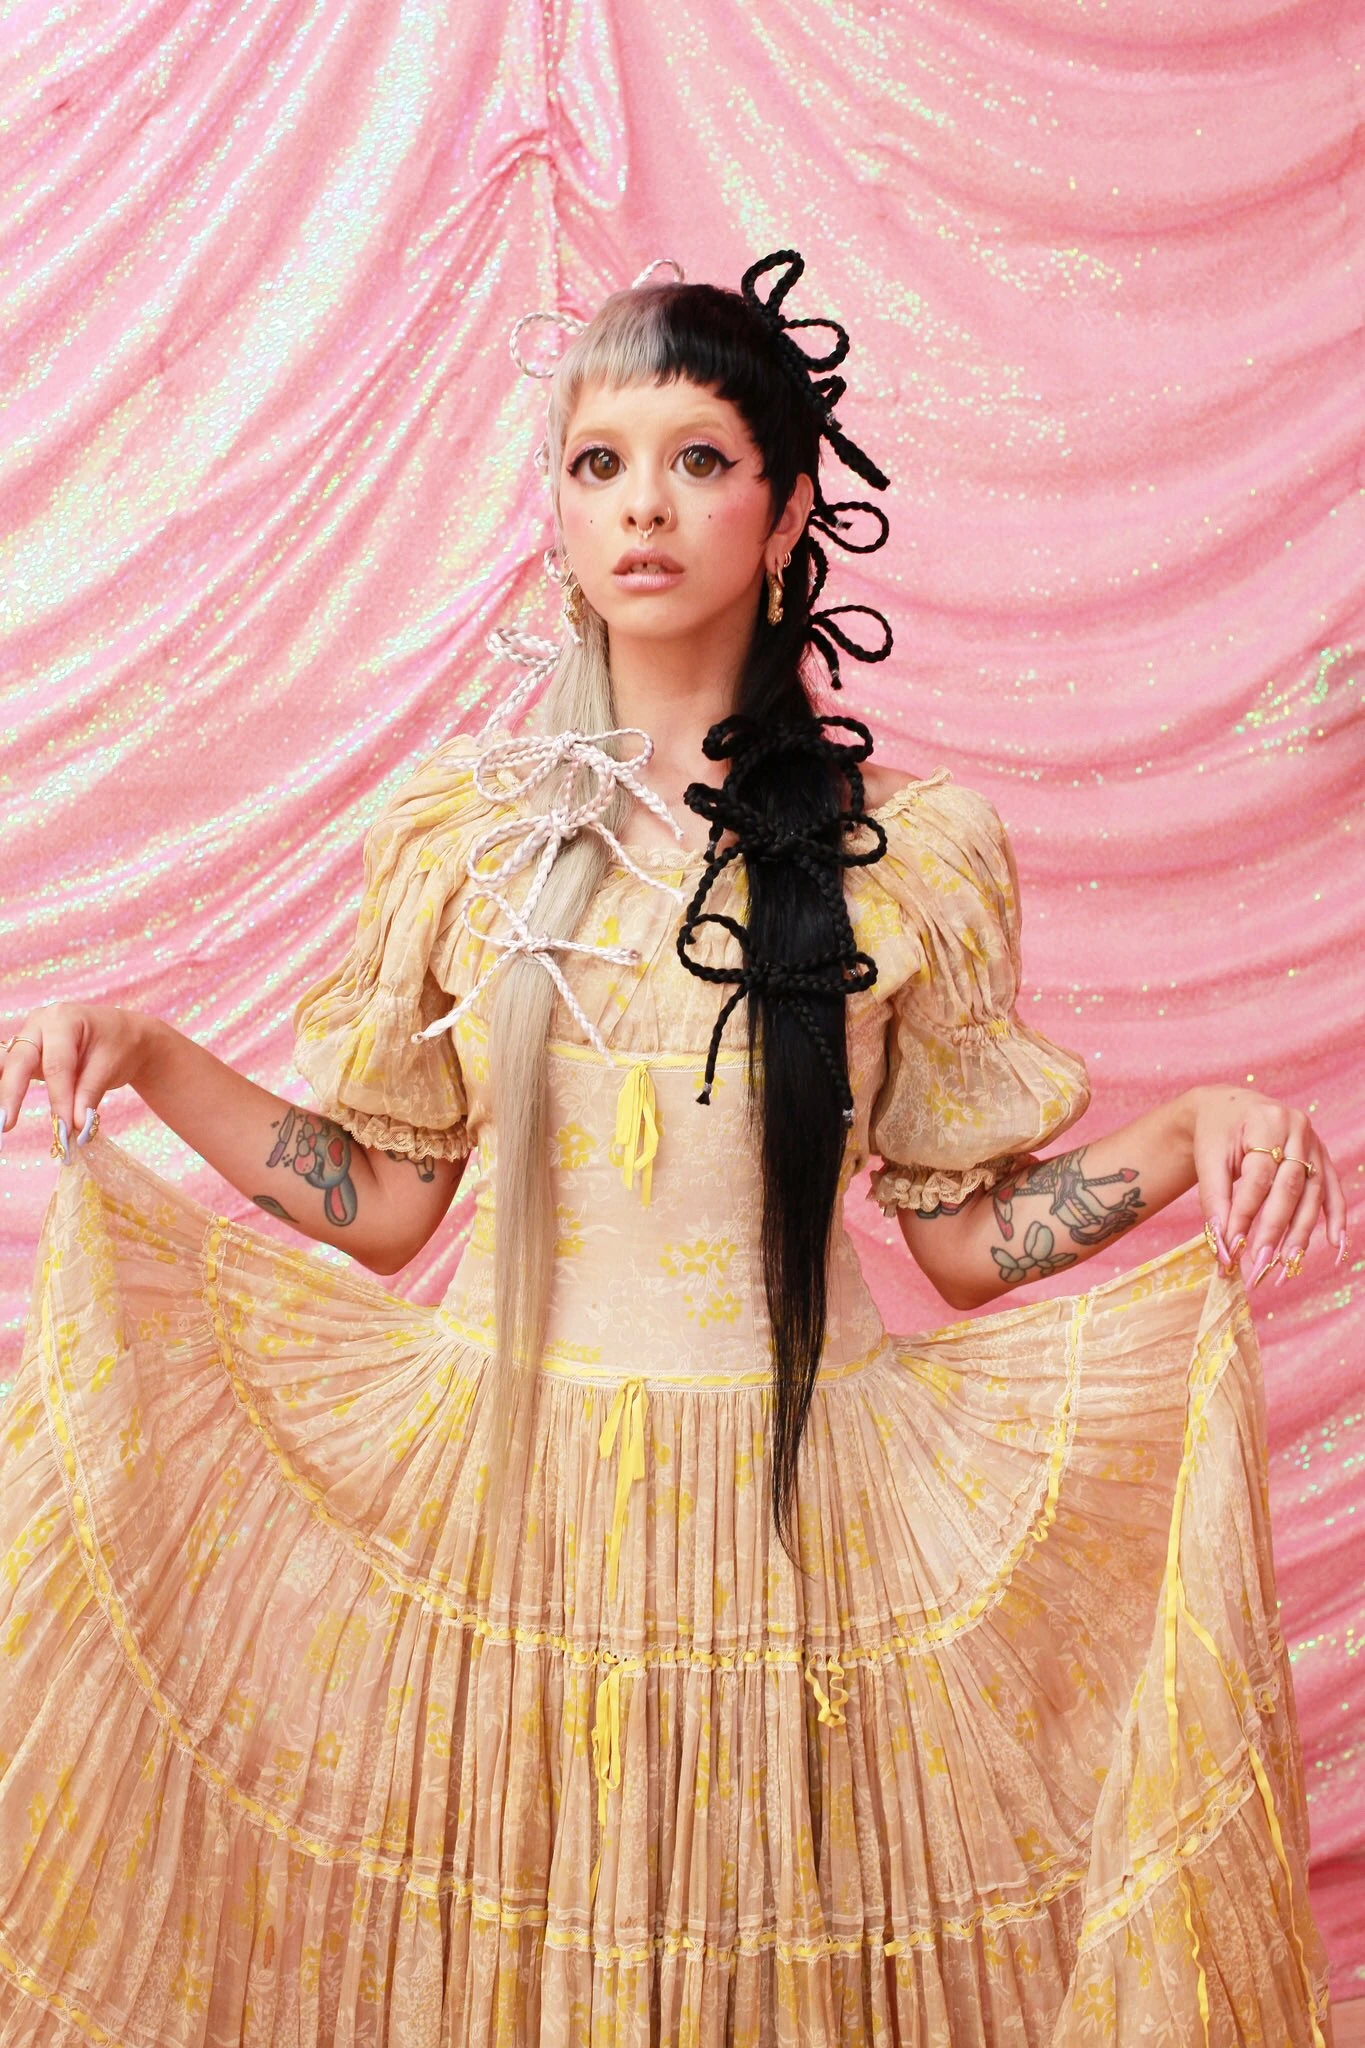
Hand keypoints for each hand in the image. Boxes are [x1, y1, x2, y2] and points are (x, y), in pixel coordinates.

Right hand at [0, 1004, 154, 1155]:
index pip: (57, 1065)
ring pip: (9, 1064)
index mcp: (64, 1019)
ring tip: (2, 1119)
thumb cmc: (119, 1045)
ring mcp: (29, 1036)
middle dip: (11, 1093)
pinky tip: (4, 1107)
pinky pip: (11, 1069)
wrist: (124, 1035)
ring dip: (5, 1091)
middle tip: (6, 1125)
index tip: (63, 1129)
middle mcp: (40, 1023)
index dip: (59, 1099)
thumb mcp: (110, 1068)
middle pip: (20, 1061)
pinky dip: (7, 1088)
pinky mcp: (26, 1053)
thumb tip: (75, 1126)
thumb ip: (88, 1096)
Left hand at [1188, 1083, 1348, 1287]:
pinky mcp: (1321, 1156)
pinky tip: (1333, 1245)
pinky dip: (1334, 1217)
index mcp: (1265, 1121)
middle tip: (1259, 1265)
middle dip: (1274, 1231)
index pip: (1258, 1177)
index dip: (1246, 1214)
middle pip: (1289, 1188)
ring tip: (1286, 1266)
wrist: (1229, 1108)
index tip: (1233, 1248)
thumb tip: (1223, 1250)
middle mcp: (1296, 1129)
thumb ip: (1214, 1202)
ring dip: (1300, 1234)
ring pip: (1312, 1194)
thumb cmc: (1216, 1134)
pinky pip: (1331, 1190)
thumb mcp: (1207, 1160)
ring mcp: (1314, 1143)